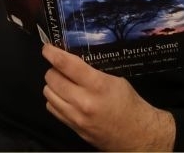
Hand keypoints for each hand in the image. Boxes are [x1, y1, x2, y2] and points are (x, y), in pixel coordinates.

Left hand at [42, 44, 175, 151]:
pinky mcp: (73, 128)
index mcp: (97, 85)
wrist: (137, 135)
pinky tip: (64, 97)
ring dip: (52, 85)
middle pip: (52, 78)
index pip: (66, 64)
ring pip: (48, 93)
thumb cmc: (128, 103)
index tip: (47, 48)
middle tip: (60, 68)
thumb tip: (72, 60)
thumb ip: (92, 71)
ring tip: (63, 82)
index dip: (52, 53)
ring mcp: (76, 117)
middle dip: (53, 69)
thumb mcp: (115, 80)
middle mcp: (84, 102)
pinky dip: (54, 100)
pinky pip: (52, 109)